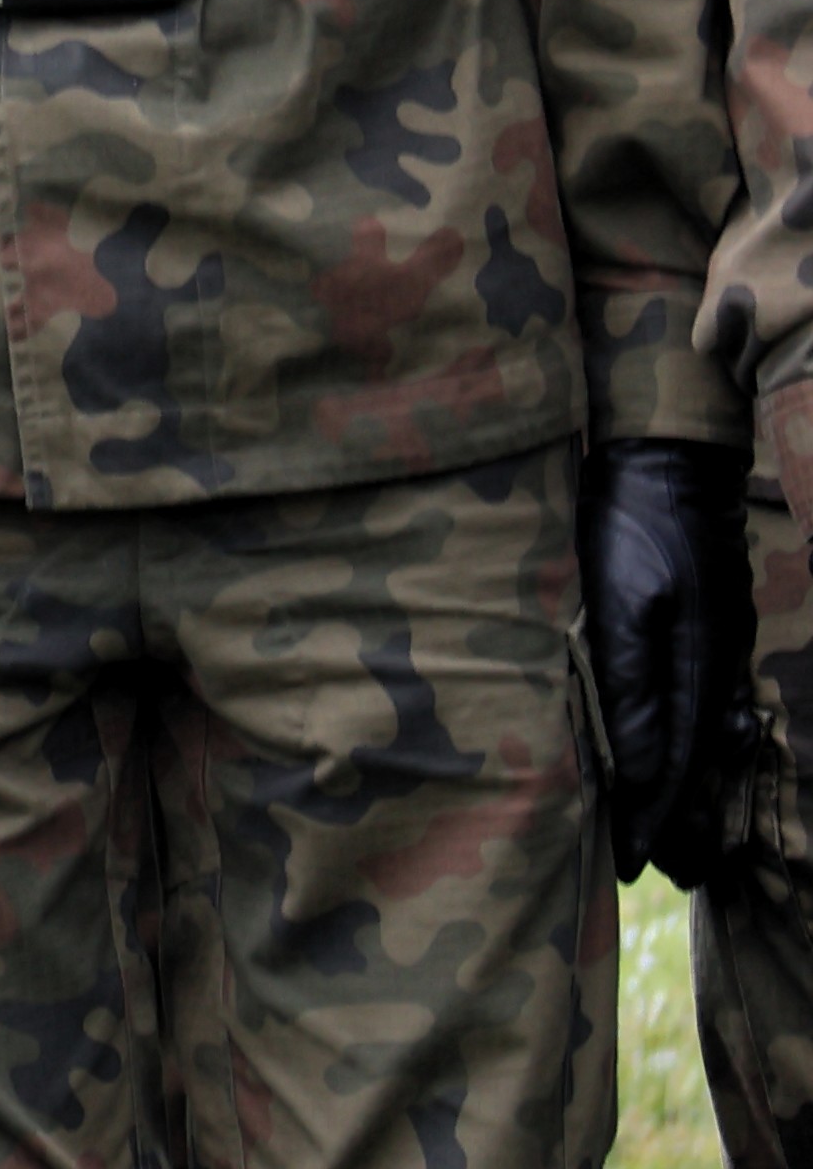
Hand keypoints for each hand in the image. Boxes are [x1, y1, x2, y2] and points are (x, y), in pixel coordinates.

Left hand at [584, 435, 748, 886]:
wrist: (667, 463)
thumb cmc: (632, 527)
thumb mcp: (621, 604)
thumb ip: (633, 686)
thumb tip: (645, 769)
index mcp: (691, 673)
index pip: (676, 770)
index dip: (655, 821)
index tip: (635, 866)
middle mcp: (711, 671)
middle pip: (702, 767)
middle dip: (683, 821)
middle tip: (662, 873)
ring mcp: (714, 650)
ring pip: (708, 742)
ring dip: (691, 791)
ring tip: (676, 839)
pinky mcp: (706, 630)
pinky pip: (708, 706)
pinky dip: (697, 747)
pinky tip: (688, 764)